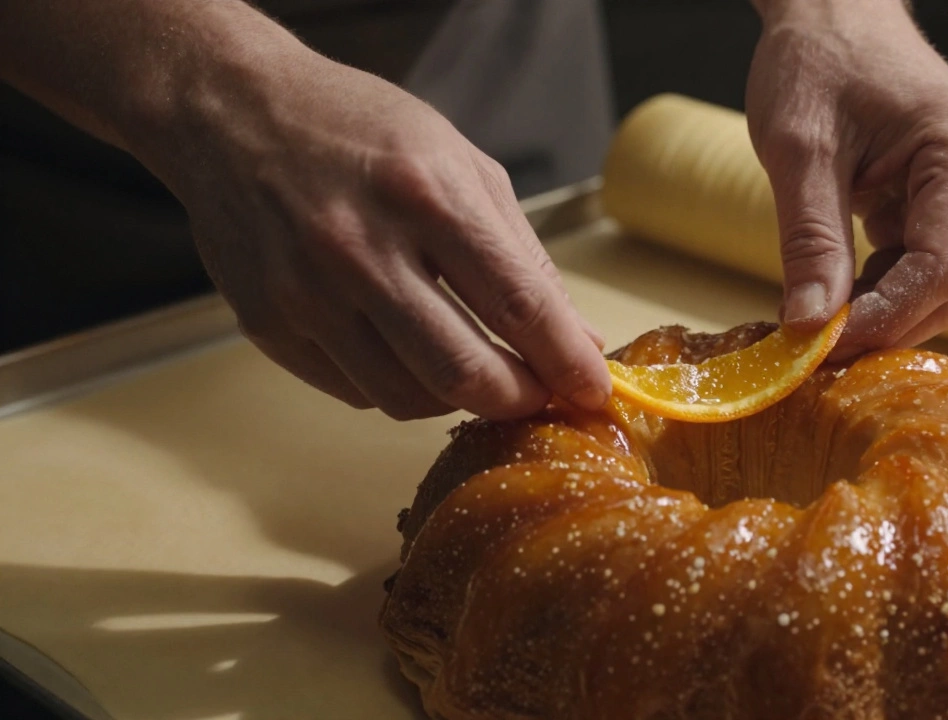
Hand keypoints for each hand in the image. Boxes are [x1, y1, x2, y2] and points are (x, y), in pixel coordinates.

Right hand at [151, 51, 609, 420]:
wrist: (231, 112)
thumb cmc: (358, 130)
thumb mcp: (460, 163)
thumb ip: (522, 255)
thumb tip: (576, 339)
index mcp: (425, 196)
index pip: (518, 305)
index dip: (567, 363)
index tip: (595, 392)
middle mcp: (360, 250)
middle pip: (464, 373)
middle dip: (519, 399)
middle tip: (538, 394)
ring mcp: (306, 294)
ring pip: (408, 399)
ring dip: (459, 399)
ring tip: (472, 365)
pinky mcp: (268, 325)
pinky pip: (356, 392)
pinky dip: (399, 387)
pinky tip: (408, 352)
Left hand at [746, 0, 947, 354]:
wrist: (835, 15)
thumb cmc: (819, 61)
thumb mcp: (799, 150)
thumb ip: (809, 241)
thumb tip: (809, 325)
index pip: (943, 268)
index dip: (886, 319)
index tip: (824, 346)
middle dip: (887, 324)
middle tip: (815, 346)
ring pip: (946, 287)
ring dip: (886, 313)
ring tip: (820, 316)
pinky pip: (929, 268)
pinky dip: (885, 291)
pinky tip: (838, 289)